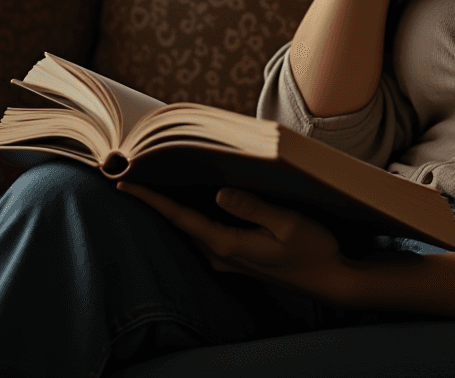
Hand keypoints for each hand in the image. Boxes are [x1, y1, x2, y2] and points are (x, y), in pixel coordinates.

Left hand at [117, 182, 354, 303]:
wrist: (329, 280)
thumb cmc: (313, 249)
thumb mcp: (287, 224)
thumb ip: (253, 208)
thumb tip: (219, 192)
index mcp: (228, 244)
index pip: (181, 218)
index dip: (153, 200)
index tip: (125, 185)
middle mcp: (221, 254)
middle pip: (180, 224)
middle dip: (157, 201)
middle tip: (136, 173)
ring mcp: (229, 259)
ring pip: (192, 229)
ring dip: (175, 208)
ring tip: (158, 182)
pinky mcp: (239, 257)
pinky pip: (207, 233)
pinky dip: (194, 215)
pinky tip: (198, 200)